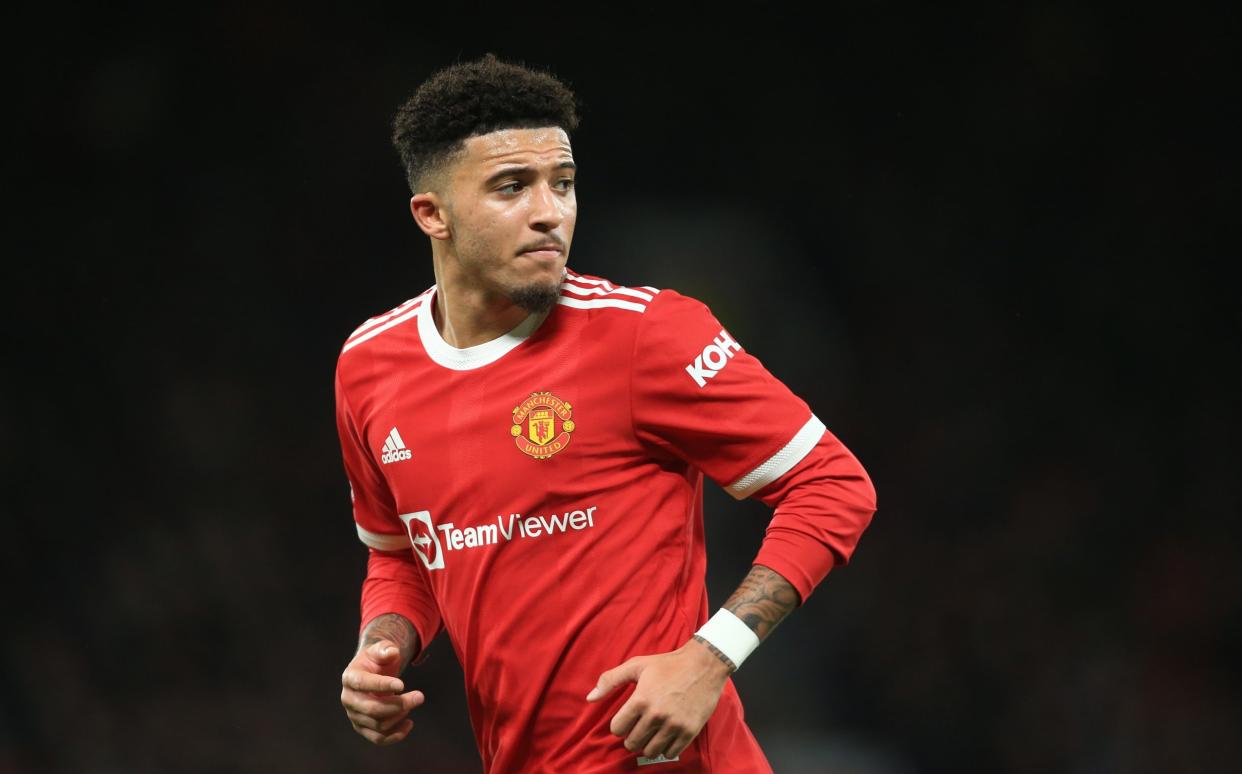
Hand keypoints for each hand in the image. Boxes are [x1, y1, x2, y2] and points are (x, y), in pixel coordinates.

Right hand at [340, 639, 424, 745]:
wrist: (372, 673)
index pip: (363, 684)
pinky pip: (378, 738)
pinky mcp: (362, 727)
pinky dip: (395, 735)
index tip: (403, 684)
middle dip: (399, 704)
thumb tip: (392, 652)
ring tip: (414, 701)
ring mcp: (354, 715)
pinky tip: (409, 724)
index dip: (382, 685)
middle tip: (420, 696)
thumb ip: (386, 649)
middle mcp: (348, 699)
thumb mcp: (381, 649)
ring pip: (378, 724)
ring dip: (400, 715)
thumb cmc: (377, 660)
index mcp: (350, 677)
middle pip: (372, 709)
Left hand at [586, 638, 731, 758]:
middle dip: (632, 736)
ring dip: (648, 744)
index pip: (617, 729)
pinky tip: (666, 735)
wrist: (704, 665)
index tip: (627, 719)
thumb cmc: (668, 664)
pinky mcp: (689, 731)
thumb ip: (610, 680)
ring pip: (650, 751)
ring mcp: (674, 725)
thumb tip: (590, 698)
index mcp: (640, 699)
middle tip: (639, 726)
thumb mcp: (636, 665)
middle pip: (632, 743)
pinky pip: (671, 752)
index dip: (619, 725)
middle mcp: (656, 715)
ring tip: (652, 733)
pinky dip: (666, 747)